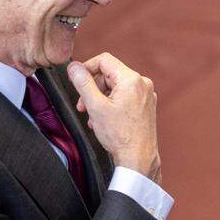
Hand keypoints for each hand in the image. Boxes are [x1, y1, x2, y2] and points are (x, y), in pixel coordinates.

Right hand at [67, 55, 160, 182]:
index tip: (76, 80)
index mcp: (132, 80)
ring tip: (93, 117)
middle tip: (82, 105)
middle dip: (92, 88)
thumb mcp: (95, 106)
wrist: (138, 158)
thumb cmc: (120, 136)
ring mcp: (145, 95)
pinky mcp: (145, 105)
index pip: (104, 60)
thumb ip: (83, 83)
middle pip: (109, 75)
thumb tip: (73, 66)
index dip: (86, 68)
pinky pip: (124, 97)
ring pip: (115, 87)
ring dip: (100, 99)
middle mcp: (142, 84)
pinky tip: (104, 121)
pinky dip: (111, 105)